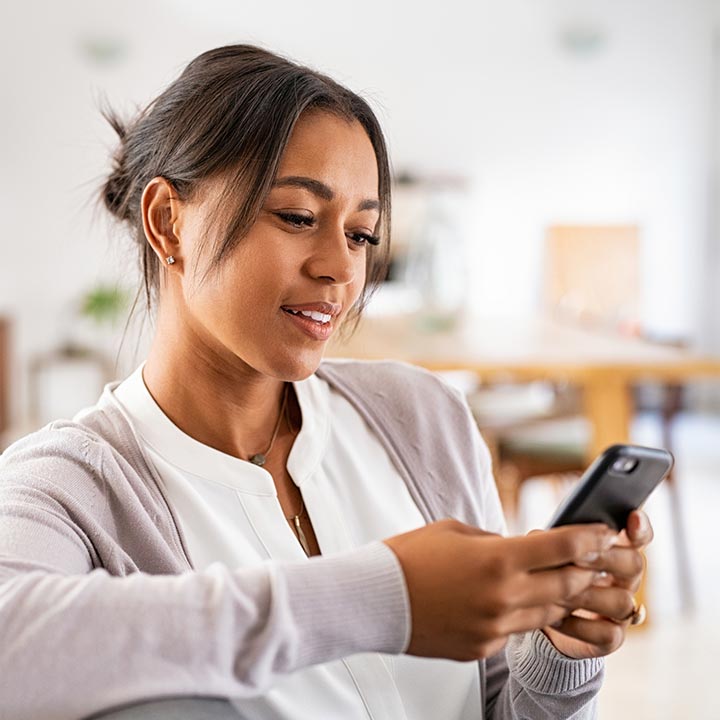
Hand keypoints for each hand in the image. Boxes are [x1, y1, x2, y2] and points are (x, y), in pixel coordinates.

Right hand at [383, 519, 616, 661]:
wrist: (377, 598)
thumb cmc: (411, 556)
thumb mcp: (456, 531)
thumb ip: (495, 541)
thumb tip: (518, 548)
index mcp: (498, 559)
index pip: (562, 547)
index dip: (589, 538)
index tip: (603, 533)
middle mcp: (504, 596)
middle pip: (566, 585)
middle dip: (585, 570)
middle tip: (593, 559)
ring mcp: (495, 627)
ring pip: (548, 613)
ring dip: (558, 595)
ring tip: (557, 580)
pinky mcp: (484, 648)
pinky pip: (516, 631)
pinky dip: (521, 615)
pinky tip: (507, 601)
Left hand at [543, 510, 653, 658]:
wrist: (538, 614)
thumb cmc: (546, 571)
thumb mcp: (548, 551)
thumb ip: (553, 540)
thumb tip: (540, 537)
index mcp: (614, 550)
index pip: (638, 535)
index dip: (639, 527)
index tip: (632, 516)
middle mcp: (625, 579)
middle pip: (635, 564)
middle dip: (605, 558)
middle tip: (577, 556)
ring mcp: (621, 610)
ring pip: (623, 601)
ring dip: (588, 594)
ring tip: (558, 591)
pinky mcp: (610, 638)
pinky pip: (607, 633)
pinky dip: (580, 625)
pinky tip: (556, 618)